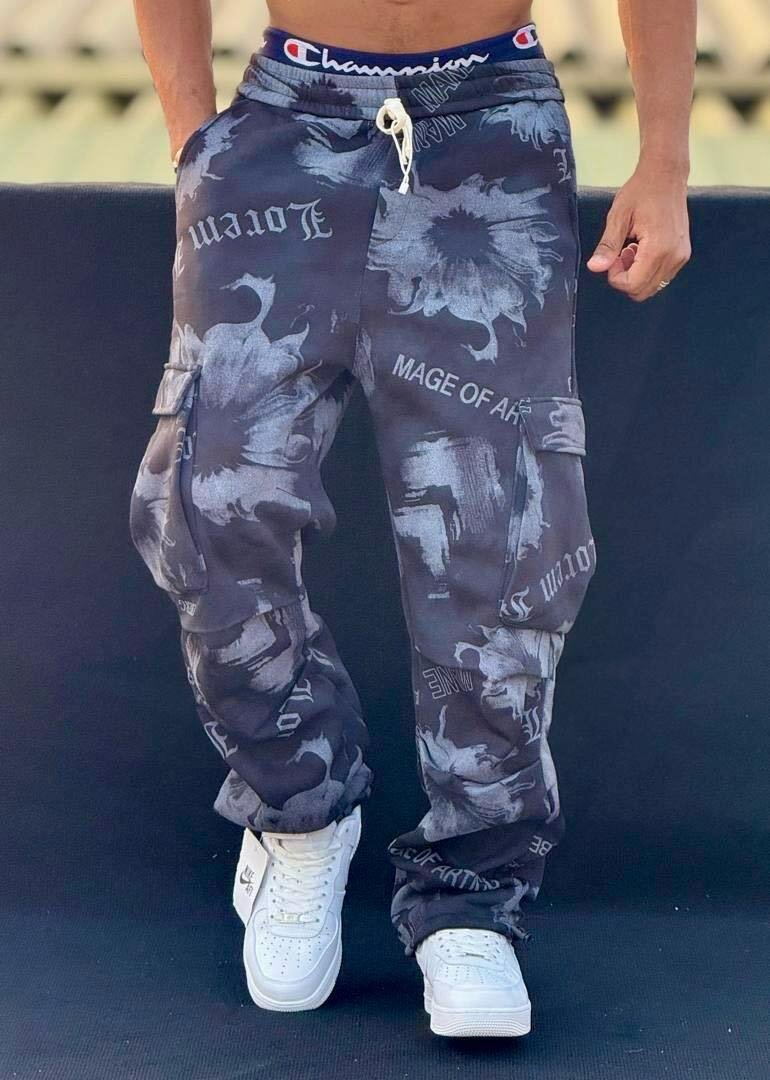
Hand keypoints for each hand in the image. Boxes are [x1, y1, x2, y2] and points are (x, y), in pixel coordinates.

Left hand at [586, 163, 690, 300]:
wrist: (666, 175)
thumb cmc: (642, 191)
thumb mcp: (618, 216)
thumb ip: (607, 246)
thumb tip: (595, 267)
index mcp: (659, 249)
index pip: (632, 285)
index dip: (616, 277)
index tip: (613, 257)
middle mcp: (674, 256)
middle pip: (643, 291)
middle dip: (626, 278)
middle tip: (620, 254)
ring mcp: (681, 256)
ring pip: (652, 286)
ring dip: (637, 274)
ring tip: (632, 248)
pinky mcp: (683, 254)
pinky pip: (661, 275)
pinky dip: (648, 269)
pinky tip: (643, 248)